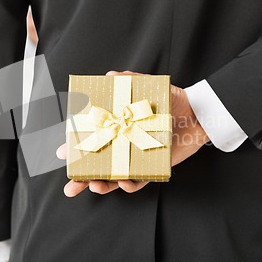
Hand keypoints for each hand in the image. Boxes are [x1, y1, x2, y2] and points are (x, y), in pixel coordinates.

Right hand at [57, 70, 209, 196]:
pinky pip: (138, 182)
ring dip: (102, 185)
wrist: (199, 113)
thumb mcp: (150, 86)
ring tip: (94, 186)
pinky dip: (129, 185)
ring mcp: (135, 158)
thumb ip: (131, 80)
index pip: (92, 139)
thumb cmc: (172, 99)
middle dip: (82, 177)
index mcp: (117, 127)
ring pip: (113, 178)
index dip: (76, 147)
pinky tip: (123, 183)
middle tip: (71, 185)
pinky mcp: (152, 169)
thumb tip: (111, 76)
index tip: (62, 153)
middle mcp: (123, 145)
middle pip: (97, 164)